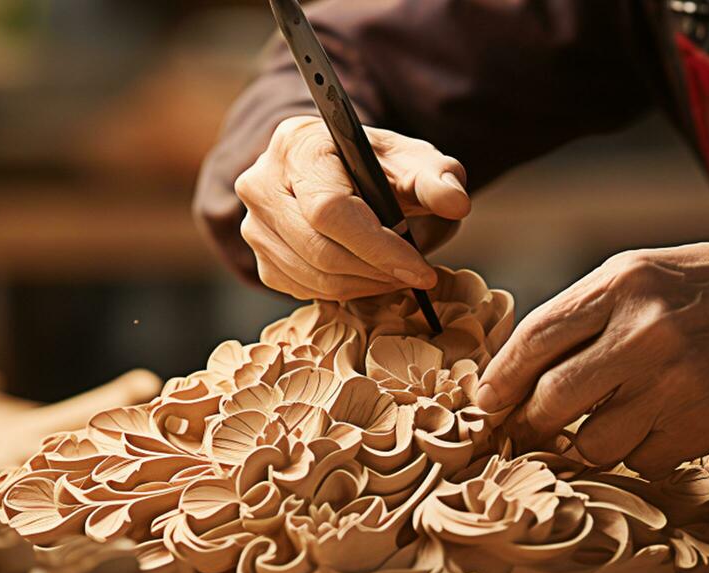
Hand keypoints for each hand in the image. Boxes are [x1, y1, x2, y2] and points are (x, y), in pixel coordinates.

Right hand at [232, 116, 470, 299]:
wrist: (343, 174)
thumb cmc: (378, 167)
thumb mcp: (413, 163)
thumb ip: (437, 180)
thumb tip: (456, 202)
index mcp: (297, 145)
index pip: (330, 210)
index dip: (378, 248)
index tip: (422, 271)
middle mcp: (261, 182)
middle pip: (319, 251)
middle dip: (376, 272)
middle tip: (416, 276)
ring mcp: (253, 223)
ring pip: (312, 277)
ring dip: (365, 286)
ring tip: (396, 274)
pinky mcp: (259, 257)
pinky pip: (303, 289)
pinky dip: (343, 291)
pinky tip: (367, 275)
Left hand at [474, 242, 708, 476]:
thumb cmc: (701, 292)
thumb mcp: (640, 274)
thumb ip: (580, 314)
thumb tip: (508, 373)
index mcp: (622, 285)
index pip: (534, 340)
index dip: (499, 380)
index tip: (485, 403)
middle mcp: (645, 333)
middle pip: (551, 403)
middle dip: (530, 424)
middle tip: (530, 428)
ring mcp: (676, 383)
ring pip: (592, 446)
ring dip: (587, 445)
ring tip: (608, 422)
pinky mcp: (704, 424)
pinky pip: (641, 463)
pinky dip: (638, 454)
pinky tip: (658, 425)